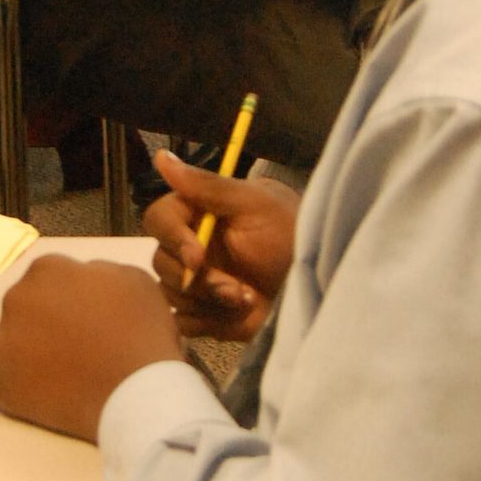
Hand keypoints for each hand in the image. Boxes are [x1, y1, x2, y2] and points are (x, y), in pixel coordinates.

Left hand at [0, 255, 182, 441]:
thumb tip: (83, 280)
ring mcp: (3, 341)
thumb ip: (98, 272)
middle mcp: (16, 299)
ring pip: (6, 338)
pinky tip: (9, 379)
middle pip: (25, 305)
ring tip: (60, 372)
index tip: (90, 315)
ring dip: (26, 348)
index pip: (50, 276)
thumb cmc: (142, 332)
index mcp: (47, 269)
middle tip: (78, 344)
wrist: (137, 392)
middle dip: (46, 319)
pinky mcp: (0, 382)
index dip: (72, 295)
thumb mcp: (133, 279)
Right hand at [143, 148, 295, 340]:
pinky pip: (183, 322)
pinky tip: (235, 316)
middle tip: (234, 288)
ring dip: (207, 302)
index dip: (172, 239)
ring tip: (246, 299)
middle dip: (197, 280)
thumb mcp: (255, 204)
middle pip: (161, 262)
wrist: (321, 281)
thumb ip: (208, 186)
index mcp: (199, 215)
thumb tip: (162, 158)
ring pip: (170, 294)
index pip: (159, 220)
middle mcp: (193, 247)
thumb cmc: (293, 234)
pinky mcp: (207, 314)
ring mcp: (198, 282)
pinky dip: (205, 322)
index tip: (197, 257)